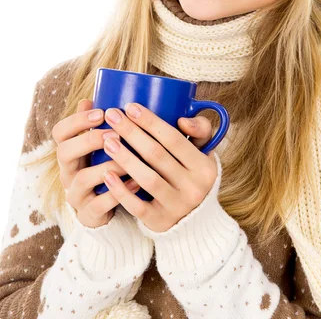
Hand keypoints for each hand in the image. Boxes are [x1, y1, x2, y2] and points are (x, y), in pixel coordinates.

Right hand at [52, 99, 138, 227]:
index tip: (101, 112)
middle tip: (114, 134)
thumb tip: (92, 96)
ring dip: (107, 166)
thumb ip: (98, 124)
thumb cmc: (107, 166)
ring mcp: (76, 194)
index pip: (60, 132)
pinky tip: (135, 182)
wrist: (107, 208)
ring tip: (129, 159)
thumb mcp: (102, 145)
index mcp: (70, 151)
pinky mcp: (88, 214)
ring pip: (82, 179)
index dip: (77, 120)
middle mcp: (67, 172)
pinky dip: (118, 192)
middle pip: (64, 152)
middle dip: (89, 140)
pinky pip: (99, 204)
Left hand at [100, 103, 217, 232]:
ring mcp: (177, 207)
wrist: (196, 221)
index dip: (151, 122)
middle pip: (157, 155)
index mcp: (204, 166)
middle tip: (111, 115)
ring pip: (146, 179)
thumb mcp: (204, 153)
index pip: (174, 138)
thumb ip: (200, 130)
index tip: (130, 106)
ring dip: (124, 158)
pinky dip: (121, 190)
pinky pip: (137, 206)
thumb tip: (182, 119)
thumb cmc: (193, 175)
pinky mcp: (160, 222)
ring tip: (107, 140)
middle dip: (131, 132)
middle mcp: (194, 187)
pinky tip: (107, 174)